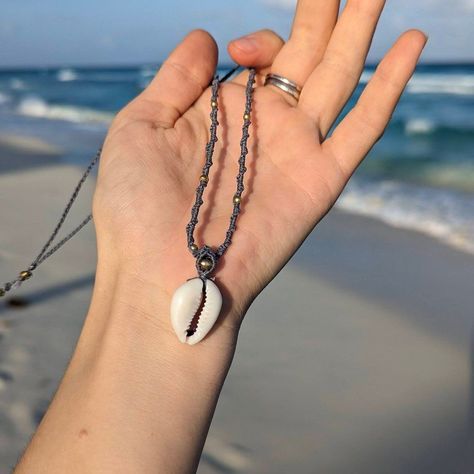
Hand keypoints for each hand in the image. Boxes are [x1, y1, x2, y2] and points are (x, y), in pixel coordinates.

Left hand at [93, 0, 426, 344]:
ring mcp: (295, 152)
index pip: (259, 58)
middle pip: (306, 57)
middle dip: (328, 14)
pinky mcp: (319, 181)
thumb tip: (207, 35)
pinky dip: (388, 88)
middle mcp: (263, 129)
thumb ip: (175, 80)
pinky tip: (410, 45)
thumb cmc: (135, 209)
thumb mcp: (139, 128)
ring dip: (361, 32)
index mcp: (222, 114)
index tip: (242, 52)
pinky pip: (362, 128)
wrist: (160, 277)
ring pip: (339, 79)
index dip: (261, 41)